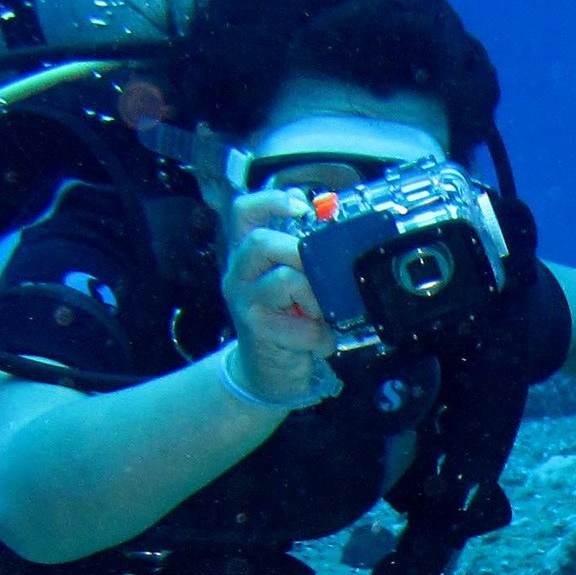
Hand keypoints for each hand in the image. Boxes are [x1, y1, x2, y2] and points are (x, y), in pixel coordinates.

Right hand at [219, 188, 334, 405]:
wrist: (266, 373)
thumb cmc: (285, 322)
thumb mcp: (292, 284)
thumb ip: (304, 258)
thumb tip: (336, 230)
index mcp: (248, 255)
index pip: (244, 213)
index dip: (272, 201)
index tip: (302, 208)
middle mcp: (239, 274)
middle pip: (261, 242)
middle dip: (300, 253)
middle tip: (320, 275)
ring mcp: (246, 303)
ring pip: (284, 280)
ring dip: (315, 298)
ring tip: (320, 314)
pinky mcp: (259, 332)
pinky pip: (300, 326)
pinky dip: (320, 336)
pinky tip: (319, 342)